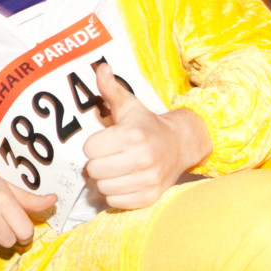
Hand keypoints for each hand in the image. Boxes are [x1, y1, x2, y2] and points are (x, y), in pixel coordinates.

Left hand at [81, 64, 209, 209]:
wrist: (181, 144)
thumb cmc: (147, 125)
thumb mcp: (130, 105)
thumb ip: (111, 89)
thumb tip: (100, 68)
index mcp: (133, 135)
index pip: (90, 149)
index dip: (94, 145)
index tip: (104, 141)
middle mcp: (142, 158)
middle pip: (94, 170)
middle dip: (97, 163)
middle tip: (108, 156)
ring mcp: (147, 179)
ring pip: (103, 188)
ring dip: (105, 180)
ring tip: (115, 168)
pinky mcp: (150, 196)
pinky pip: (116, 202)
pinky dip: (115, 194)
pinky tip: (123, 180)